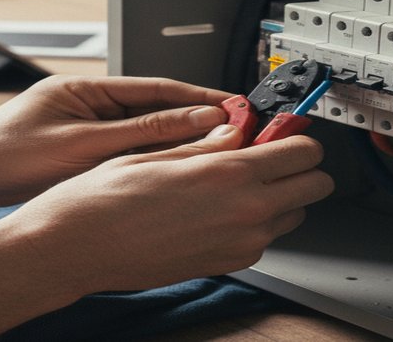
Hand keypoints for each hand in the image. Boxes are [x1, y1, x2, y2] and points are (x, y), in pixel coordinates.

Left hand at [0, 75, 230, 206]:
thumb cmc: (5, 159)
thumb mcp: (83, 145)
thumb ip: (143, 132)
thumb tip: (193, 120)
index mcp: (86, 88)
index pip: (155, 87)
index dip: (198, 98)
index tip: (231, 107)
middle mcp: (87, 103)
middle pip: (153, 109)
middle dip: (193, 121)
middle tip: (233, 133)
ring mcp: (83, 127)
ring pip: (142, 134)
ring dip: (174, 143)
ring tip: (211, 154)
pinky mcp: (79, 151)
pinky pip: (124, 153)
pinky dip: (149, 161)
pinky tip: (171, 173)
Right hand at [0, 124, 334, 295]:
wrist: (77, 247)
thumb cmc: (105, 199)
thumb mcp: (160, 152)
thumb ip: (211, 142)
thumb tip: (238, 129)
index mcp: (230, 173)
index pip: (303, 151)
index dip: (296, 136)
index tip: (283, 130)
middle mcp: (245, 212)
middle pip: (315, 185)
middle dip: (298, 167)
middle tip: (267, 153)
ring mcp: (240, 243)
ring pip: (293, 213)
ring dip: (277, 194)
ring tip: (234, 182)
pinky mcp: (228, 263)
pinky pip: (263, 237)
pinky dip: (253, 220)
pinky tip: (215, 207)